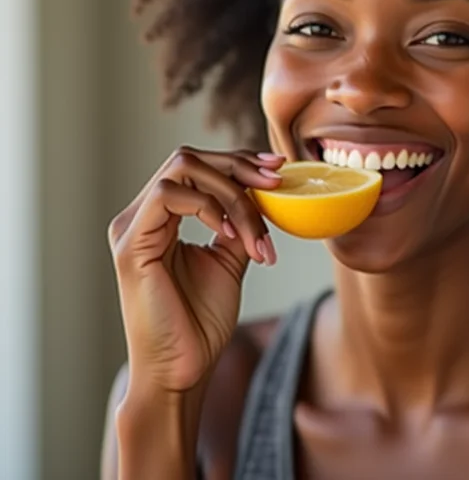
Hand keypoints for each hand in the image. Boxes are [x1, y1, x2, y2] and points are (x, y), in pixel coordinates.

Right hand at [108, 146, 282, 394]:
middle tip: (275, 183)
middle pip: (188, 158)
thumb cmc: (200, 321)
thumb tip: (263, 193)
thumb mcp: (230, 259)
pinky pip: (168, 196)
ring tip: (256, 230)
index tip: (277, 167)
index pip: (196, 166)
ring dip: (231, 192)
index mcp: (160, 218)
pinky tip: (230, 233)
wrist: (182, 371)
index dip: (238, 160)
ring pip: (181, 169)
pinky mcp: (131, 245)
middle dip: (238, 166)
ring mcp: (131, 227)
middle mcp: (141, 216)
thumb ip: (239, 224)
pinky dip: (207, 206)